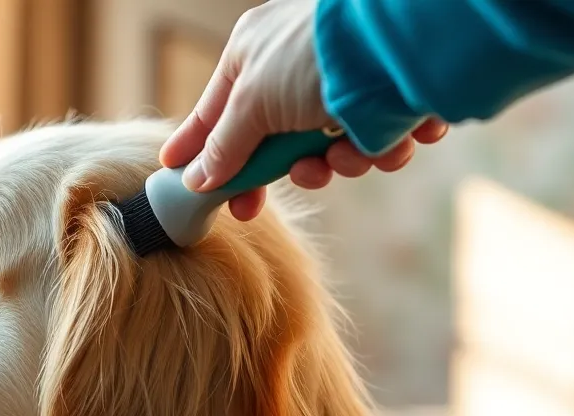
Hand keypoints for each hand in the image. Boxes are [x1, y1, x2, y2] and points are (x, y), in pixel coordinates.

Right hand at [158, 0, 448, 221]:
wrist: (397, 49)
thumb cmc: (312, 61)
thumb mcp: (253, 102)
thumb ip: (223, 146)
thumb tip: (196, 179)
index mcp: (253, 53)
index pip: (214, 111)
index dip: (196, 146)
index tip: (175, 175)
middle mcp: (296, 68)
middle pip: (273, 142)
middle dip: (278, 171)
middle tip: (251, 208)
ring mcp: (342, 87)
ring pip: (328, 152)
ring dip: (337, 163)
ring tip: (346, 153)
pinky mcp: (387, 104)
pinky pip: (375, 146)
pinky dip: (380, 151)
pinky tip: (389, 140)